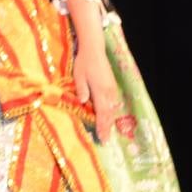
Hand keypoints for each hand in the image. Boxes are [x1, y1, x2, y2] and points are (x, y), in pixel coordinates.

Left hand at [72, 27, 120, 142]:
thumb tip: (83, 102)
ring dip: (110, 121)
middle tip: (106, 141)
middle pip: (109, 114)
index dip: (102, 126)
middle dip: (107, 128)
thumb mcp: (79, 75)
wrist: (94, 50)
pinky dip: (111, 112)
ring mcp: (111, 89)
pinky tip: (110, 117)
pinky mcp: (112, 85)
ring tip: (108, 133)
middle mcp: (108, 92)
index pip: (102, 113)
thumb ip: (81, 89)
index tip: (102, 138)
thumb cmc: (84, 62)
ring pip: (112, 109)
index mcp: (100, 90)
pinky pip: (113, 103)